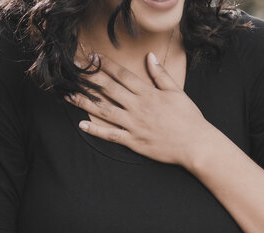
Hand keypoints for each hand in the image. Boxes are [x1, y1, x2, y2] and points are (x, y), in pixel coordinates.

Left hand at [65, 51, 215, 166]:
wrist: (195, 144)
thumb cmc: (188, 118)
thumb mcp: (177, 92)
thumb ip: (160, 75)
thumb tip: (149, 57)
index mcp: (148, 93)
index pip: (122, 75)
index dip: (105, 66)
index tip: (92, 58)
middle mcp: (138, 107)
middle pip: (108, 89)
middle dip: (88, 78)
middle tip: (72, 70)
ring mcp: (134, 125)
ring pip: (104, 110)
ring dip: (85, 102)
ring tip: (68, 94)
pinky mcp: (133, 141)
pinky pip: (111, 135)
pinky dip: (96, 130)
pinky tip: (82, 124)